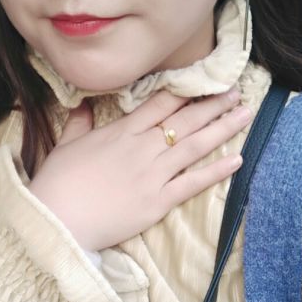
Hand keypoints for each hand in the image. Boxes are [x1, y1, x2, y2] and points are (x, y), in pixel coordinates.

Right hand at [28, 89, 251, 250]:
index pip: (160, 104)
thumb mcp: (66, 145)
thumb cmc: (57, 182)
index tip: (204, 81)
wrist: (56, 220)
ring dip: (222, 128)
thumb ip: (79, 122)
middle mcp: (142, 148)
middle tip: (236, 91)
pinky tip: (237, 159)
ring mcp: (152, 175)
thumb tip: (82, 104)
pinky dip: (216, 171)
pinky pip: (192, 183)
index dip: (185, 91)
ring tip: (246, 113)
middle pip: (185, 120)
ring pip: (194, 146)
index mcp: (121, 132)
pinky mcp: (157, 202)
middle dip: (212, 104)